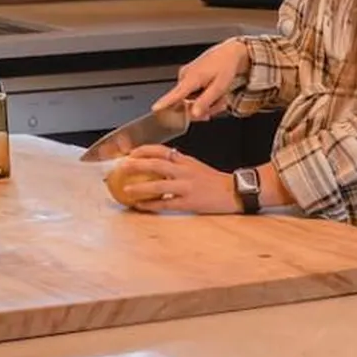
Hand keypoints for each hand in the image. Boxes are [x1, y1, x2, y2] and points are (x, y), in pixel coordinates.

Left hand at [110, 146, 238, 214]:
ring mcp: (187, 186)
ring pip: (158, 184)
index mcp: (186, 160)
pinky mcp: (189, 202)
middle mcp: (185, 171)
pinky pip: (165, 203)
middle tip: (122, 167)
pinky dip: (151, 205)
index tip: (131, 153)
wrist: (234, 192)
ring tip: (126, 189)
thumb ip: (179, 164)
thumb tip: (158, 163)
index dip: (144, 150)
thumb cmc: (214, 181)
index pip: (162, 150)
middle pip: (157, 164)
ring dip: (140, 187)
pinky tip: (140, 206)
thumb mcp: (196, 166)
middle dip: (137, 164)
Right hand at [155, 40, 250, 120]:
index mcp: (192, 78)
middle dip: (203, 108)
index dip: (164, 103)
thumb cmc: (225, 66)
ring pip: (191, 100)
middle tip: (219, 105)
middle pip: (186, 103)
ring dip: (206, 103)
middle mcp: (185, 76)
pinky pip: (192, 93)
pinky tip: (213, 92)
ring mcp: (186, 76)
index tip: (155, 109)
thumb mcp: (220, 87)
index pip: (175, 94)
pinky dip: (203, 96)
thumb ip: (205, 102)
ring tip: (219, 96)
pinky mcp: (188, 77)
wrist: (229, 52)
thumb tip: (193, 114)